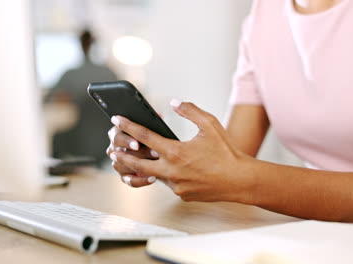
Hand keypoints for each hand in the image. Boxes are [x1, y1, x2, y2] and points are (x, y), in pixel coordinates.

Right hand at [106, 125, 159, 186]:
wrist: (160, 154)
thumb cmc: (152, 135)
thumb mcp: (151, 126)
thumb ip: (151, 122)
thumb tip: (158, 116)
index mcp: (117, 132)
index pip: (116, 135)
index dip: (127, 140)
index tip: (138, 143)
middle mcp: (114, 148)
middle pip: (117, 151)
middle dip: (135, 156)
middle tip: (150, 154)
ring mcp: (118, 163)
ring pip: (122, 166)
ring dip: (138, 166)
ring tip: (156, 165)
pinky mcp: (125, 176)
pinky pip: (130, 181)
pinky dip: (141, 180)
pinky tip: (153, 178)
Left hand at [109, 99, 253, 202]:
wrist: (240, 180)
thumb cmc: (226, 152)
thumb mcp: (210, 124)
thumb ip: (190, 111)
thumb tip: (174, 102)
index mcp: (175, 151)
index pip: (144, 136)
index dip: (128, 125)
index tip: (116, 119)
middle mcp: (171, 170)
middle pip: (136, 163)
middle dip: (122, 155)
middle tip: (112, 148)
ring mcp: (175, 185)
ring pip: (150, 175)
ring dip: (138, 168)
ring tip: (127, 161)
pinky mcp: (181, 195)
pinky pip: (166, 183)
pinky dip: (161, 176)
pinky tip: (159, 170)